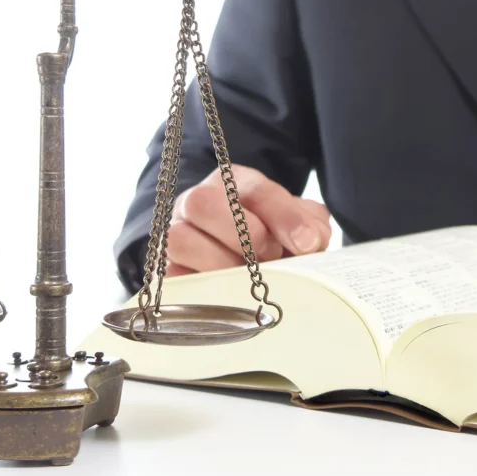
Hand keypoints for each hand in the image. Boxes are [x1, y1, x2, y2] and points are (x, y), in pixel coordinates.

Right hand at [163, 164, 331, 275]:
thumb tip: (309, 240)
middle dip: (241, 234)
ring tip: (248, 279)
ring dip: (220, 263)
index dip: (282, 217)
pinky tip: (229, 293)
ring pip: (178, 239)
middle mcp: (197, 201)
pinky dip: (200, 287)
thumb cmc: (276, 236)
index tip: (306, 243)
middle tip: (269, 256)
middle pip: (201, 202)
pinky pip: (170, 276)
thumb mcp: (300, 223)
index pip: (253, 190)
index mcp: (234, 182)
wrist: (252, 261)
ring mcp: (177, 233)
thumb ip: (309, 224)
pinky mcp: (167, 268)